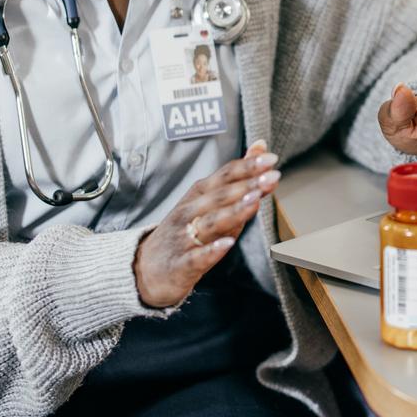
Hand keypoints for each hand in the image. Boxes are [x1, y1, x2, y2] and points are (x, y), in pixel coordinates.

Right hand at [133, 142, 280, 308]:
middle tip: (271, 177)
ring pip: (209, 222)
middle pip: (219, 196)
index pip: (224, 176)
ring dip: (233, 211)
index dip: (247, 167)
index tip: (271, 159)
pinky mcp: (181, 264)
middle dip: (246, 185)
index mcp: (199, 195)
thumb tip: (261, 147)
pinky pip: (196, 256)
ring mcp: (183, 238)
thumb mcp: (210, 201)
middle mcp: (190, 212)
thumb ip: (239, 177)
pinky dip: (212, 250)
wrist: (145, 269)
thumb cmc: (185, 232)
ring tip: (254, 202)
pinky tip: (228, 244)